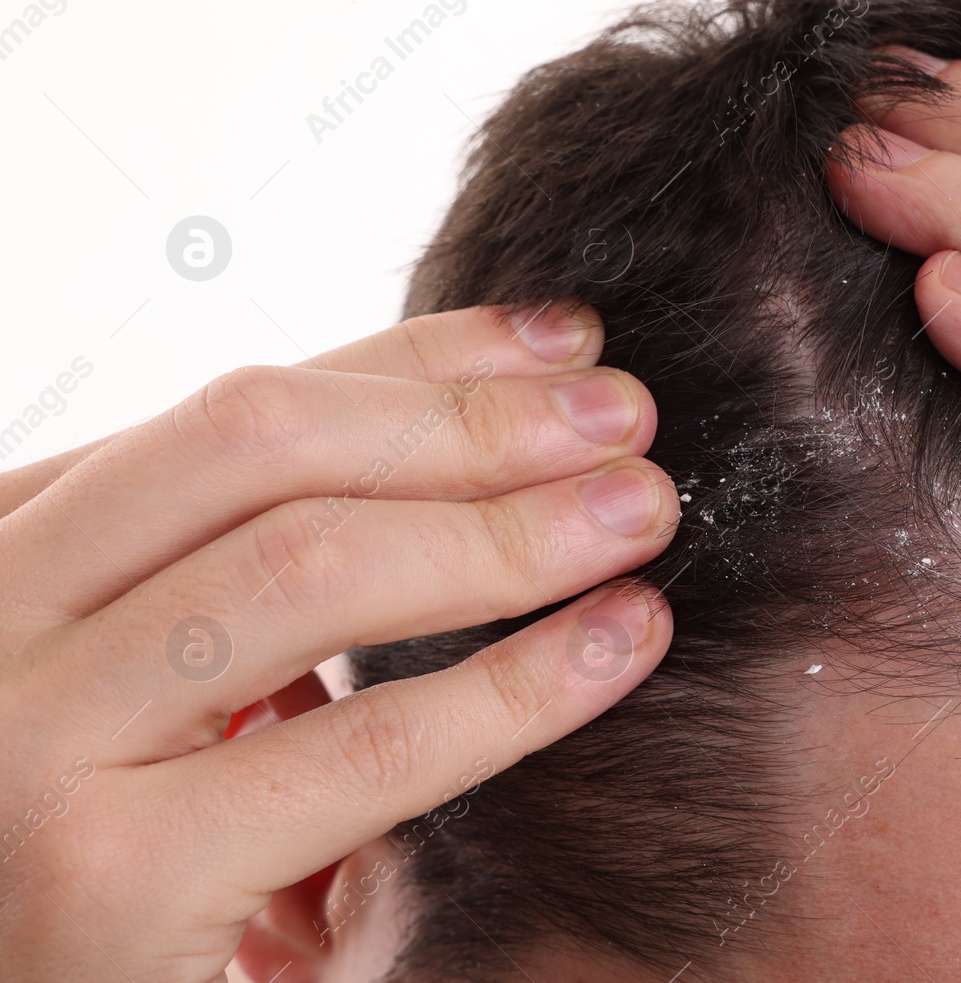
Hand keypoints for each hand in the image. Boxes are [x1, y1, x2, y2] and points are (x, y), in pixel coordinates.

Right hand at [0, 304, 678, 982]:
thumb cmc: (119, 851)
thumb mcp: (166, 676)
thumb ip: (253, 566)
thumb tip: (482, 438)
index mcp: (11, 550)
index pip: (240, 410)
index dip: (421, 356)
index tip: (567, 342)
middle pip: (264, 447)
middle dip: (473, 422)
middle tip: (627, 418)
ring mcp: (29, 740)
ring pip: (311, 566)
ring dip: (512, 530)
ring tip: (641, 513)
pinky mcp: (109, 875)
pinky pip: (367, 742)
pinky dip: (520, 683)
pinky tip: (622, 639)